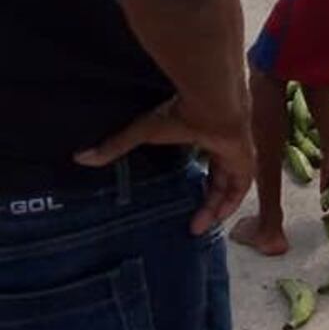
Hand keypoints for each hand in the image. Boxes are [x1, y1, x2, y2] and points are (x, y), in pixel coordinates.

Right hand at [75, 96, 254, 235]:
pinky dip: (230, 202)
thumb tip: (82, 157)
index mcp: (206, 137)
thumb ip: (117, 145)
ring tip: (201, 228)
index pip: (206, 164)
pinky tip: (218, 218)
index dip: (198, 183)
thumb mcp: (145, 132)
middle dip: (208, 202)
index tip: (186, 201)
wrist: (213, 101)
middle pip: (218, 180)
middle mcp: (224, 146)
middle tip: (193, 225)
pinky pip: (241, 187)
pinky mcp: (246, 159)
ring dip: (218, 207)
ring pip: (231, 185)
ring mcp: (238, 152)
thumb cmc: (181, 112)